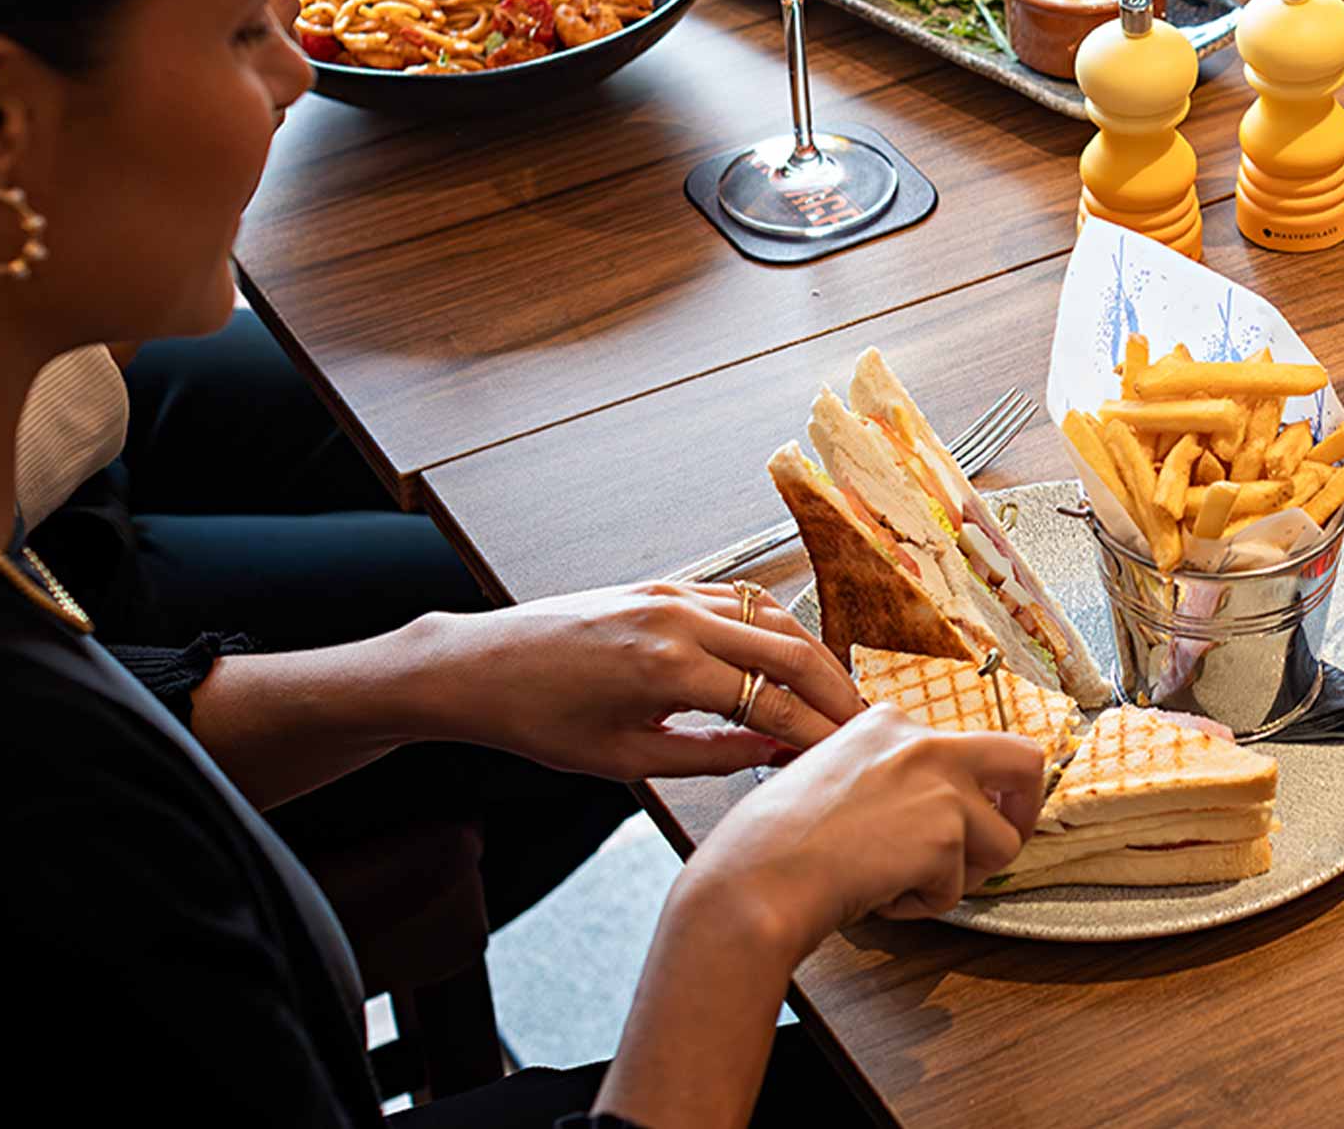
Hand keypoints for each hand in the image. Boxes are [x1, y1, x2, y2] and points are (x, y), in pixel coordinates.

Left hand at [415, 583, 863, 778]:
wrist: (479, 666)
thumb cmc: (539, 721)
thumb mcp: (624, 758)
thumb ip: (708, 755)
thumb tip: (773, 754)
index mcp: (667, 670)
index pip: (772, 702)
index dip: (817, 733)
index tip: (846, 758)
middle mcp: (678, 620)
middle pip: (790, 649)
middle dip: (836, 690)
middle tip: (865, 726)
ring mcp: (672, 594)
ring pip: (772, 617)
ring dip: (812, 656)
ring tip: (836, 696)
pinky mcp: (664, 585)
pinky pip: (740, 602)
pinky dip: (775, 630)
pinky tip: (791, 659)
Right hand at [688, 705, 1042, 945]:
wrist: (757, 878)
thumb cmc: (771, 842)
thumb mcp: (831, 777)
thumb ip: (885, 779)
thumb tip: (921, 811)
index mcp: (889, 722)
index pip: (966, 745)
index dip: (971, 791)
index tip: (962, 815)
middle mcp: (924, 742)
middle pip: (1024, 761)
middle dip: (1025, 808)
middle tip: (998, 844)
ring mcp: (941, 786)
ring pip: (1003, 843)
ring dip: (960, 876)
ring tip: (903, 884)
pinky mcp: (946, 835)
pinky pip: (959, 890)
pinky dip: (923, 905)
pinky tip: (878, 895)